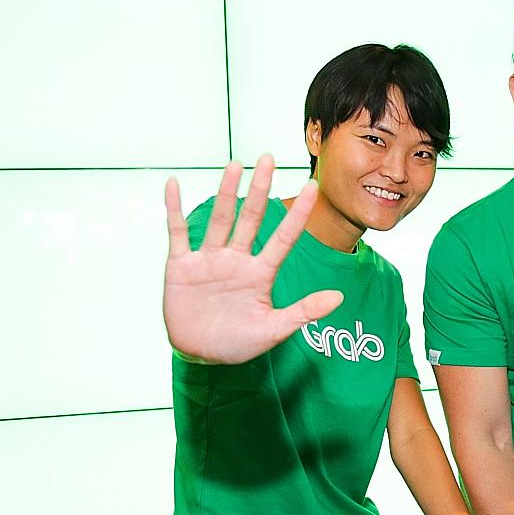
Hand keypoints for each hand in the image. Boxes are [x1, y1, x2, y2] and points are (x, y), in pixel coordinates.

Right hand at [163, 155, 341, 364]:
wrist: (200, 356)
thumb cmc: (238, 343)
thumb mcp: (274, 330)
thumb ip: (304, 312)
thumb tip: (339, 297)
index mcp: (261, 273)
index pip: (284, 237)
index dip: (298, 213)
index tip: (313, 186)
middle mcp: (237, 260)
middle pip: (251, 218)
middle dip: (260, 189)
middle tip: (269, 158)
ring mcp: (209, 260)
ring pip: (220, 220)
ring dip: (226, 192)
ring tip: (235, 164)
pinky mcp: (182, 266)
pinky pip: (178, 232)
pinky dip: (174, 209)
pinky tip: (174, 184)